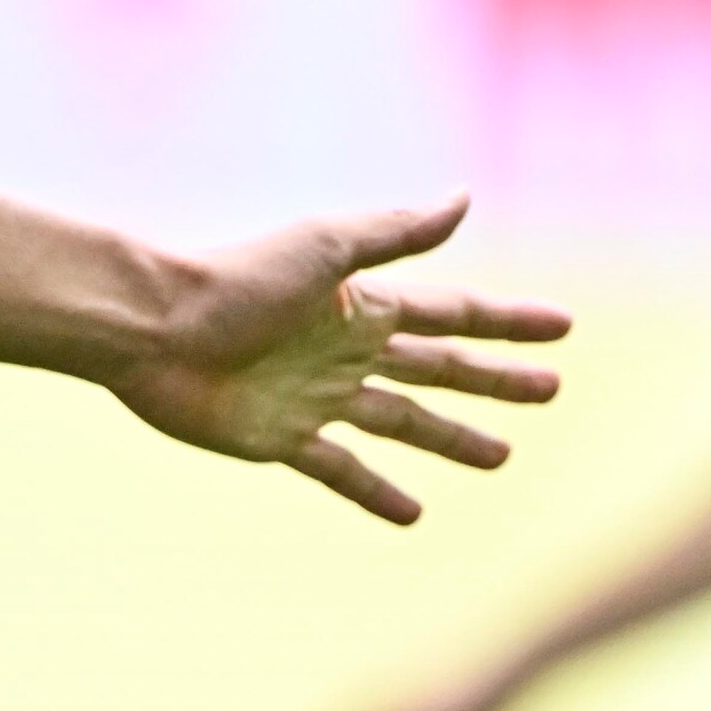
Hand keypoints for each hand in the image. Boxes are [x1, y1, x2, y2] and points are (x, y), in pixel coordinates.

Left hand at [98, 196, 566, 524]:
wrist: (149, 327)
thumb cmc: (231, 280)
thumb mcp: (323, 248)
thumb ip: (394, 233)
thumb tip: (465, 197)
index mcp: (361, 305)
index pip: (453, 314)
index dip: (505, 322)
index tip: (561, 327)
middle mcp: (345, 351)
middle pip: (438, 368)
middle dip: (494, 380)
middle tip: (550, 392)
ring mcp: (316, 397)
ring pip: (402, 422)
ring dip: (451, 438)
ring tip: (500, 458)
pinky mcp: (280, 437)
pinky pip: (340, 469)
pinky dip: (375, 491)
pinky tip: (412, 513)